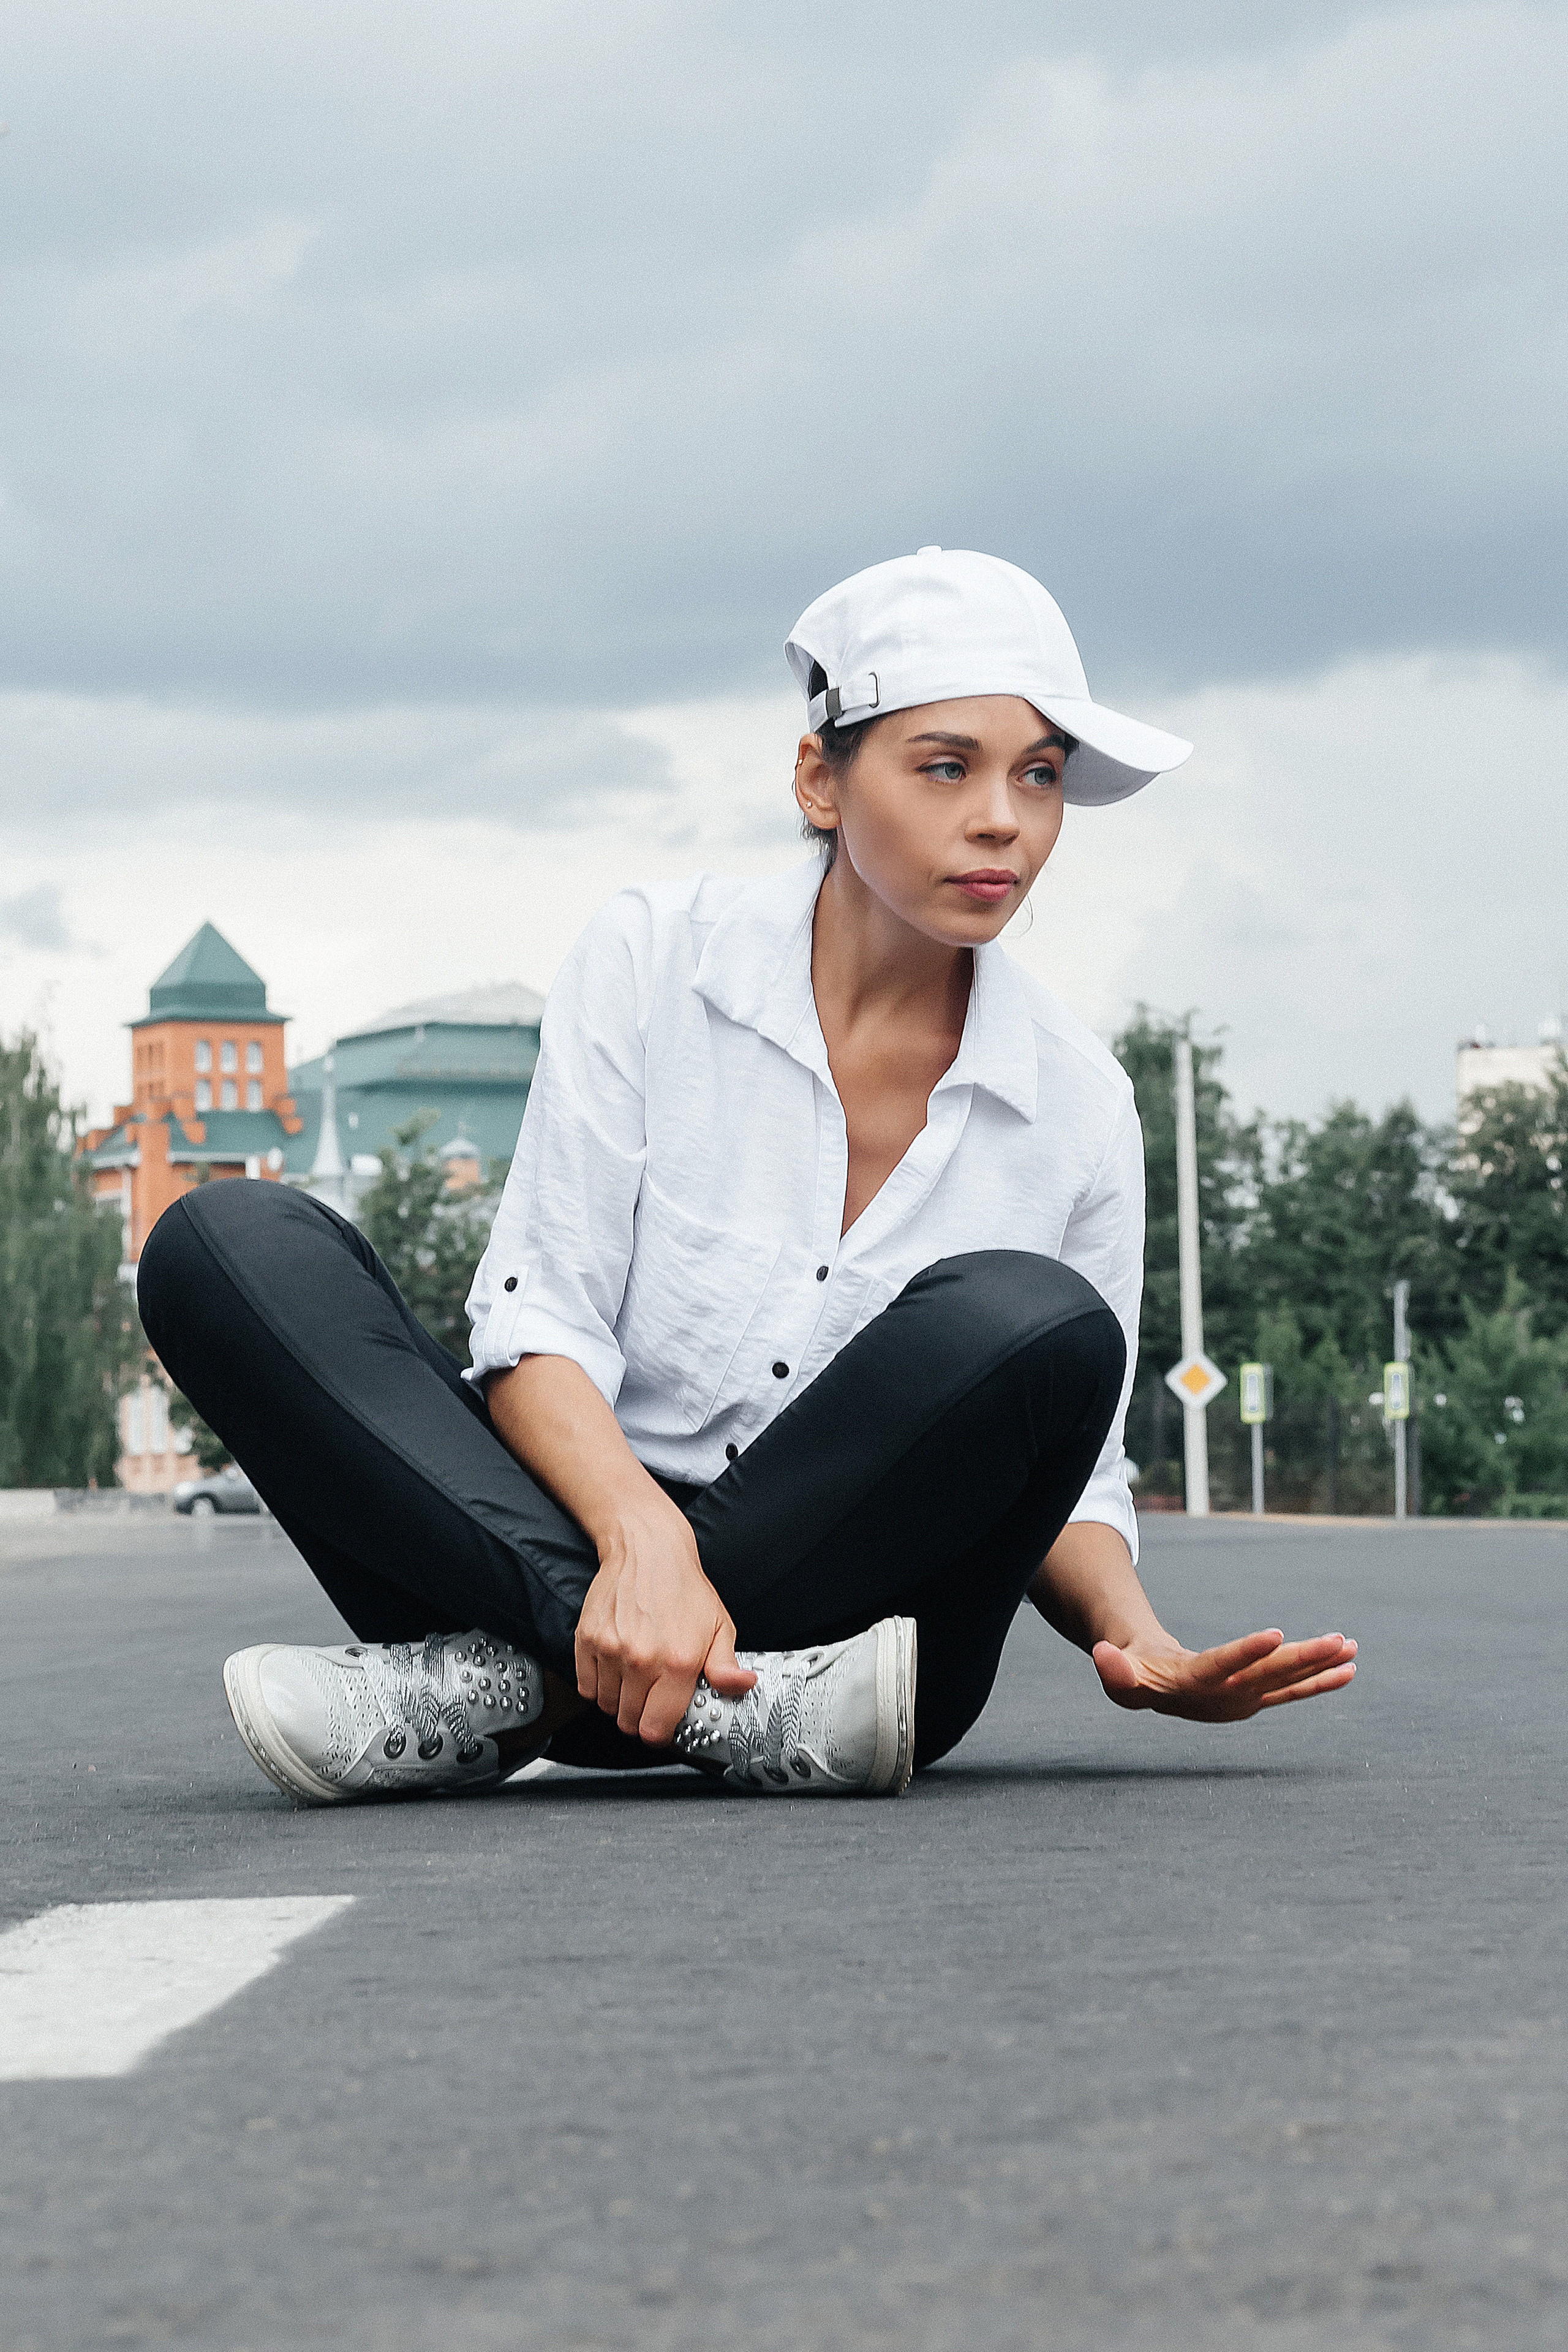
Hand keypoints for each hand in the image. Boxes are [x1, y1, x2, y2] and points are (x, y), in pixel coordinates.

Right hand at [574, 1505, 755, 1746]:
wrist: (647, 1548)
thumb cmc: (684, 1587)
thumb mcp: (718, 1625)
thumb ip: (726, 1664)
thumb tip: (742, 1687)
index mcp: (679, 1662)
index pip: (656, 1729)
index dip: (660, 1732)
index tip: (663, 1722)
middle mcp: (642, 1660)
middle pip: (629, 1723)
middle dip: (640, 1718)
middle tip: (650, 1700)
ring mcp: (610, 1650)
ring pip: (606, 1706)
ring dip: (619, 1701)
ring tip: (635, 1679)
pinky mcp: (586, 1639)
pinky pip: (585, 1686)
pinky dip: (598, 1685)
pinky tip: (615, 1668)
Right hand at [1090, 1627, 1356, 1721]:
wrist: (1156, 1693)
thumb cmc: (1135, 1676)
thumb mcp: (1119, 1672)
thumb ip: (1114, 1669)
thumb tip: (1099, 1655)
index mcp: (1194, 1685)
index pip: (1224, 1665)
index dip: (1249, 1652)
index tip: (1277, 1635)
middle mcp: (1227, 1696)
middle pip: (1269, 1675)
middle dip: (1305, 1659)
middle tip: (1338, 1641)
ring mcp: (1247, 1699)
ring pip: (1287, 1681)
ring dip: (1320, 1665)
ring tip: (1352, 1648)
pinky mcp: (1257, 1698)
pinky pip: (1293, 1690)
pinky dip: (1320, 1680)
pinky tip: (1348, 1670)